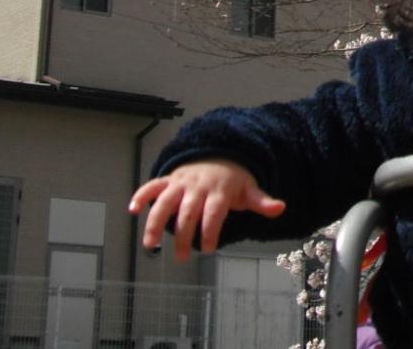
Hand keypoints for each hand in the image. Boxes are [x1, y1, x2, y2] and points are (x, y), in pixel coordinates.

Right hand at [129, 160, 285, 261]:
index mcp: (219, 190)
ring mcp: (182, 182)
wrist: (218, 154)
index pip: (214, 212)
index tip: (210, 249)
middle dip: (185, 235)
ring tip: (150, 245)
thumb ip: (261, 202)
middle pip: (188, 211)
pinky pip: (153, 186)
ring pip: (166, 200)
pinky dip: (142, 195)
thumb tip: (281, 208)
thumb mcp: (249, 189)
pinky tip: (132, 210)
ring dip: (155, 222)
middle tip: (183, 258)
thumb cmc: (233, 180)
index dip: (211, 230)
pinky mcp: (169, 180)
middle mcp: (198, 186)